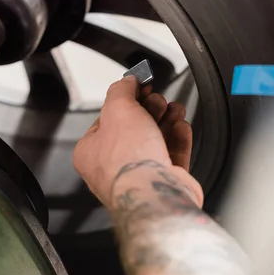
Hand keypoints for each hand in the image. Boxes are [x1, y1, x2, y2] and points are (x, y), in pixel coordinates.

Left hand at [73, 76, 193, 206]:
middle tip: (157, 101)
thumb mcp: (118, 109)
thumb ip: (121, 90)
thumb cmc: (128, 161)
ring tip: (174, 110)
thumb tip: (127, 81)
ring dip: (167, 121)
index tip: (139, 88)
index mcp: (92, 152)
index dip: (125, 99)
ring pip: (155, 141)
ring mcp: (140, 175)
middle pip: (134, 128)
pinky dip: (178, 139)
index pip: (107, 118)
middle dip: (150, 110)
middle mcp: (113, 166)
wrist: (155, 193)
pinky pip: (172, 156)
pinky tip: (181, 127)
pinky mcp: (164, 181)